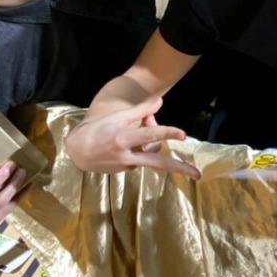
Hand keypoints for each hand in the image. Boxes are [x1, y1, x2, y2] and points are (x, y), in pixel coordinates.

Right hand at [66, 97, 200, 177]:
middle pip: (158, 162)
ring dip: (153, 141)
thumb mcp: (118, 117)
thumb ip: (140, 110)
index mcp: (123, 137)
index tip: (182, 134)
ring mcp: (127, 165)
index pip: (149, 134)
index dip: (167, 132)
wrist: (78, 151)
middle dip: (179, 168)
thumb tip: (160, 101)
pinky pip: (141, 157)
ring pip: (150, 154)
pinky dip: (142, 148)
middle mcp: (126, 154)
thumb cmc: (98, 129)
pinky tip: (131, 141)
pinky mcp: (126, 171)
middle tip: (198, 175)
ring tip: (145, 122)